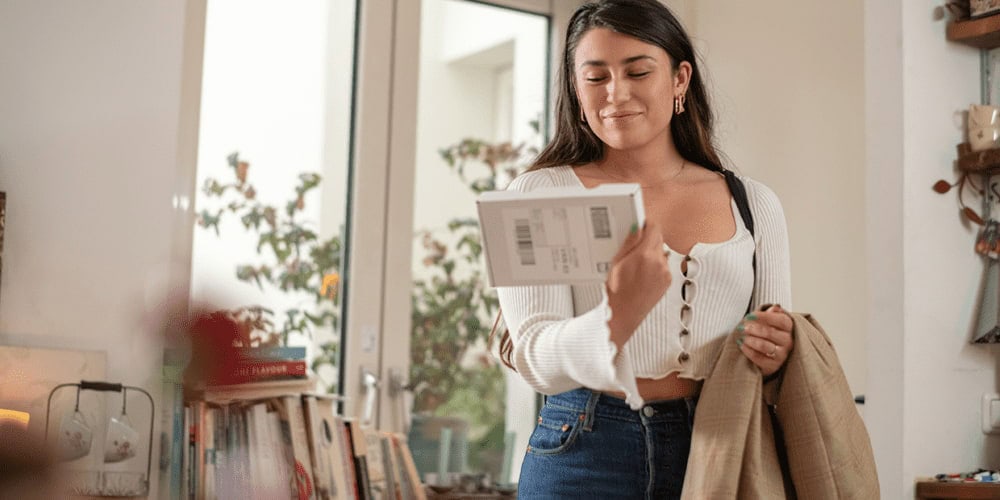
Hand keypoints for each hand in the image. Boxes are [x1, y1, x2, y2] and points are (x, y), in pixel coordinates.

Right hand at [606, 221, 671, 347]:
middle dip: (648, 238)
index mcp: (645, 256)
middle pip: (659, 239)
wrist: (623, 314)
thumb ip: (628, 243)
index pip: (654, 229)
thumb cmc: (616, 292)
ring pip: (661, 252)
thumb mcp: (616, 263)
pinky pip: (664, 265)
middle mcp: (659, 263)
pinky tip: (642, 273)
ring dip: (652, 252)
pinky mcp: (668, 281)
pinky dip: (655, 264)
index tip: (641, 225)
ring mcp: (665, 273)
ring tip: (636, 263)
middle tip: (634, 245)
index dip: (647, 224)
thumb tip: (636, 228)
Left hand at [736, 304, 793, 376]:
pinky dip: (748, 350)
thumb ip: (773, 313)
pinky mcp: (773, 366)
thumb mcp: (773, 321)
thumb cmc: (770, 333)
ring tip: (741, 336)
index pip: (781, 320)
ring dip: (750, 340)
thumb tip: (774, 308)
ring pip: (764, 346)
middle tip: (742, 327)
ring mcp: (782, 355)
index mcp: (790, 328)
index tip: (750, 315)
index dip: (764, 317)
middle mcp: (788, 342)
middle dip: (754, 329)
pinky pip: (758, 358)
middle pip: (770, 333)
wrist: (771, 354)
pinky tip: (742, 345)